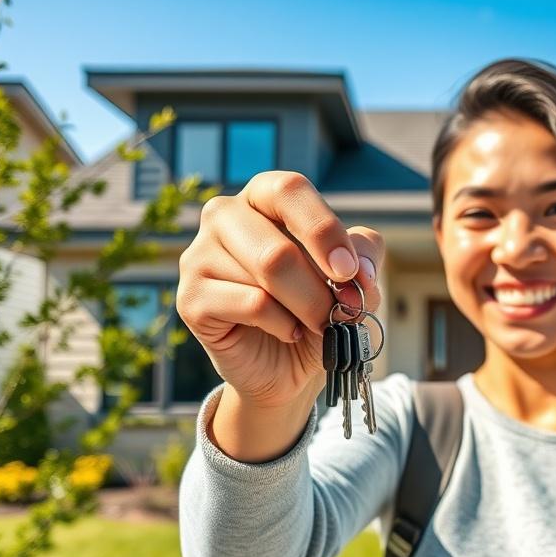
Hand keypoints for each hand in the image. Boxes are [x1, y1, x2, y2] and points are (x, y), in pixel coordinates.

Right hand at [176, 171, 383, 408]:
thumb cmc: (316, 308)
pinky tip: (286, 331)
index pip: (289, 190)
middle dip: (320, 291)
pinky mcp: (190, 297)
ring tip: (313, 323)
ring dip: (306, 309)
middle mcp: (224, 215)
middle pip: (278, 249)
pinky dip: (282, 324)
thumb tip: (359, 266)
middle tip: (341, 313)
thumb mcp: (353, 277)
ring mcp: (200, 255)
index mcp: (264, 197)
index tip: (349, 270)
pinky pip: (249, 305)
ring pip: (265, 277)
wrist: (287, 366)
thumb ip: (364, 254)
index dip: (323, 230)